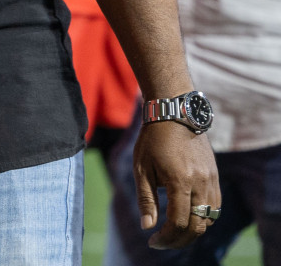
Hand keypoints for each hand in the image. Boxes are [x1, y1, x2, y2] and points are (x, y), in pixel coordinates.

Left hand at [134, 121, 220, 248]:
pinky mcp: (215, 176)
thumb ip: (146, 199)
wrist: (175, 115)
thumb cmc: (152, 140)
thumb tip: (147, 227)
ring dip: (193, 230)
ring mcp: (211, 180)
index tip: (152, 241)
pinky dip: (204, 218)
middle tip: (162, 242)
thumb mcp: (141, 168)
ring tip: (174, 232)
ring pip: (209, 218)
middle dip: (179, 240)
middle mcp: (200, 183)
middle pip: (197, 226)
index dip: (166, 238)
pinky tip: (188, 217)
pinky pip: (215, 206)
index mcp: (180, 181)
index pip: (179, 222)